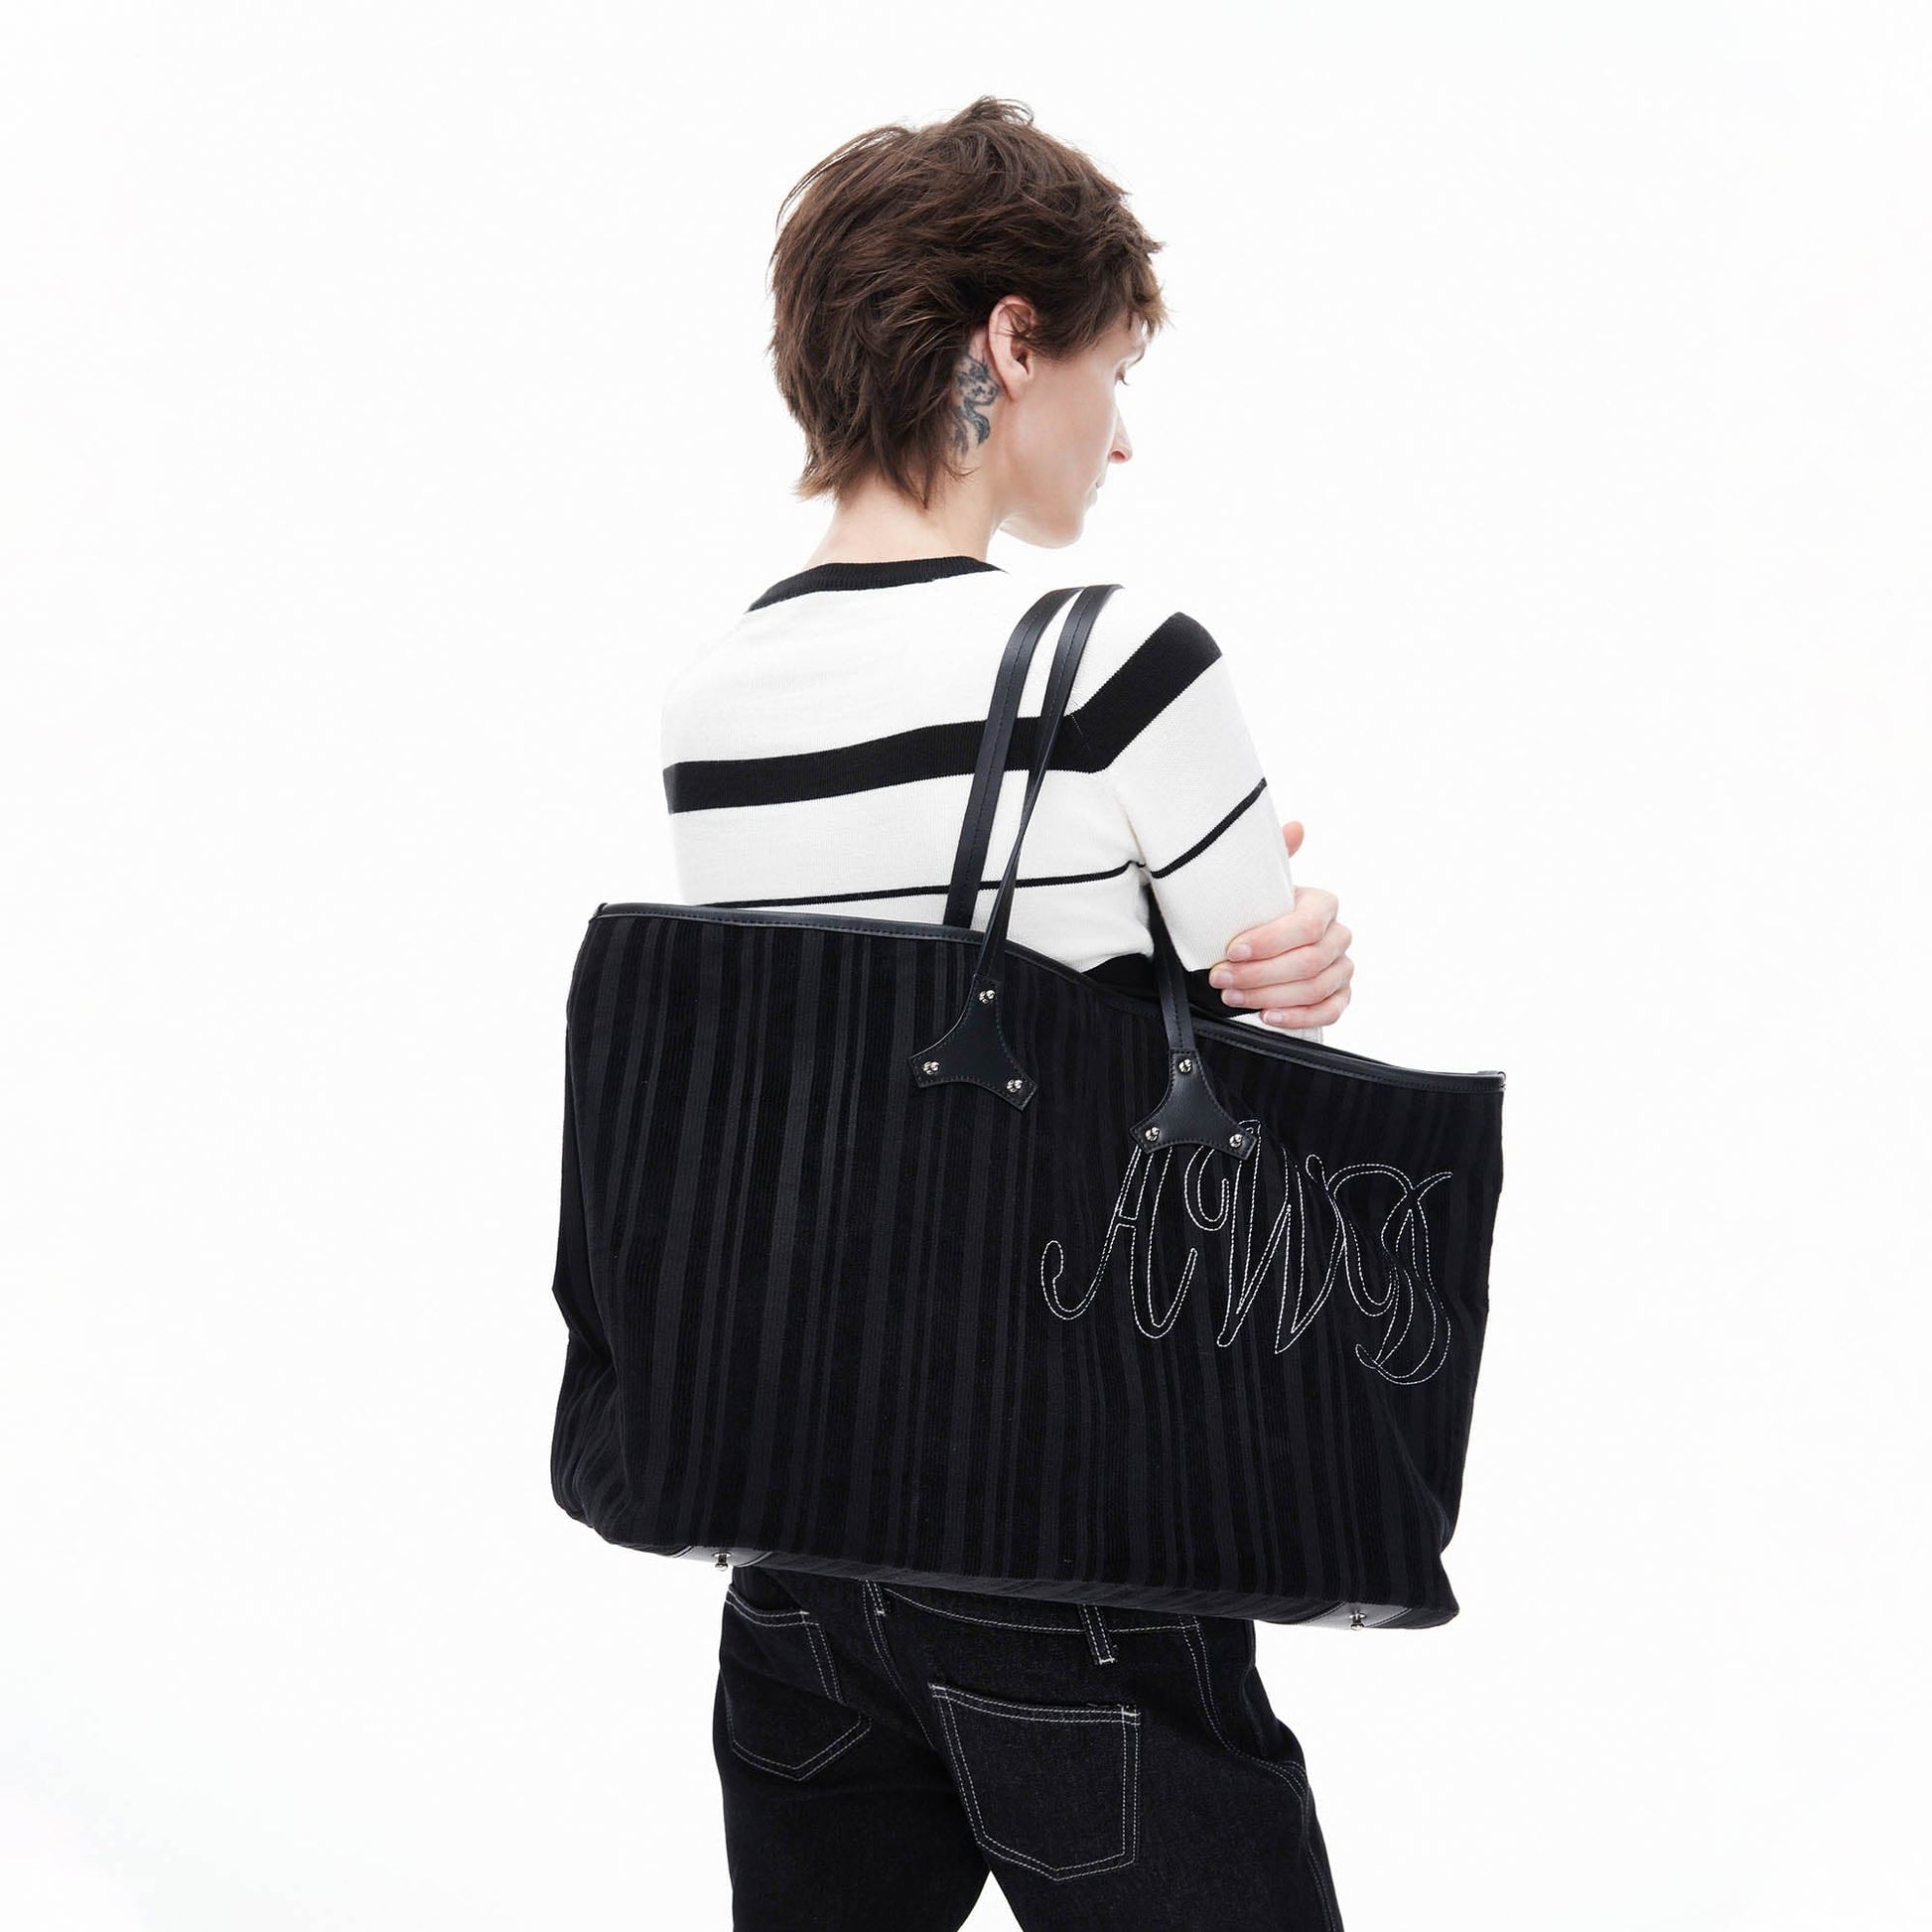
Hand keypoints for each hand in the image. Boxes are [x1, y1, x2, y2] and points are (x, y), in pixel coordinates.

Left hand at [1207, 821, 1353, 1029]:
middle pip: (1308, 962)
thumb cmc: (1259, 911)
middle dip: (1258, 974)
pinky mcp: (1340, 996)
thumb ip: (1274, 856)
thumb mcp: (1259, 884)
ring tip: (1231, 996)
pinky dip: (1297, 1017)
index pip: (1305, 927)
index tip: (1231, 950)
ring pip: (1314, 988)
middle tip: (1220, 978)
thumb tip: (1296, 826)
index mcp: (1323, 904)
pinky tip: (1267, 1016)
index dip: (1268, 942)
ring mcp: (1342, 968)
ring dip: (1268, 996)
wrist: (1261, 942)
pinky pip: (1329, 1012)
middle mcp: (1338, 936)